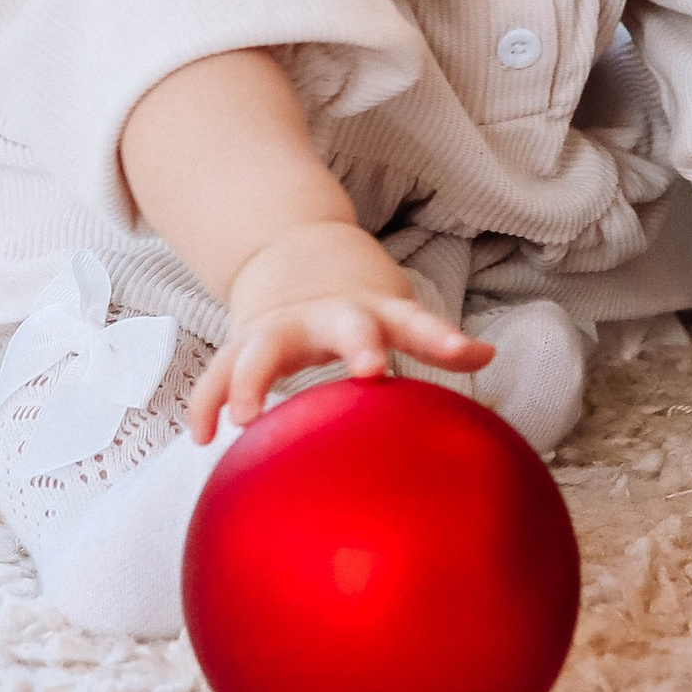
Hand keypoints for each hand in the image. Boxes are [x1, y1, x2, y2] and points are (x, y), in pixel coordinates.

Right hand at [186, 220, 493, 439]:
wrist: (293, 254)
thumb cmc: (357, 304)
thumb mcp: (396, 313)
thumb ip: (435, 340)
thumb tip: (490, 355)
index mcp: (373, 312)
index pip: (416, 323)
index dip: (441, 339)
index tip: (466, 354)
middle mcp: (326, 316)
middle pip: (345, 325)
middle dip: (358, 345)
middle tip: (371, 370)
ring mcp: (279, 328)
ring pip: (262, 348)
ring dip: (252, 381)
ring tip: (245, 418)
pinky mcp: (242, 346)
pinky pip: (219, 375)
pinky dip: (209, 401)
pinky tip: (202, 437)